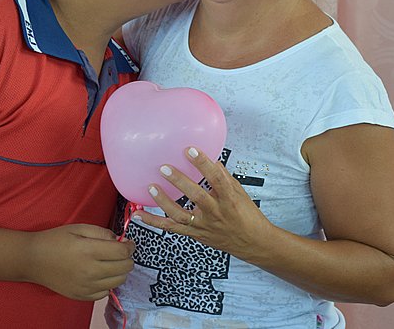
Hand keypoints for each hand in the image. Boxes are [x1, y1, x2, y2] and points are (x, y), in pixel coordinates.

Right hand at [27, 224, 134, 300]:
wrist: (32, 259)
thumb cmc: (55, 240)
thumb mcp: (78, 228)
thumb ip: (101, 232)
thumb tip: (118, 240)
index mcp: (89, 251)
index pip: (123, 252)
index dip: (130, 246)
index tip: (128, 243)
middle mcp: (90, 271)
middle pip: (125, 268)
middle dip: (127, 258)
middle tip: (120, 252)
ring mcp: (86, 287)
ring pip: (118, 282)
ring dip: (119, 271)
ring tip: (110, 263)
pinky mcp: (81, 296)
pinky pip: (105, 293)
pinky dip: (107, 284)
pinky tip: (99, 274)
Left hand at [134, 147, 273, 258]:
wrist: (254, 243)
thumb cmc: (248, 216)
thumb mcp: (240, 193)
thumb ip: (223, 177)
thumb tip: (210, 160)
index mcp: (229, 199)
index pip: (216, 179)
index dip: (203, 164)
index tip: (191, 149)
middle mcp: (216, 213)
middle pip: (196, 196)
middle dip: (180, 181)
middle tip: (164, 167)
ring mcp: (204, 226)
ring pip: (181, 215)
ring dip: (163, 202)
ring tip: (151, 187)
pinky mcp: (195, 234)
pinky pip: (172, 228)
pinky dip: (154, 222)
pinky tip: (139, 215)